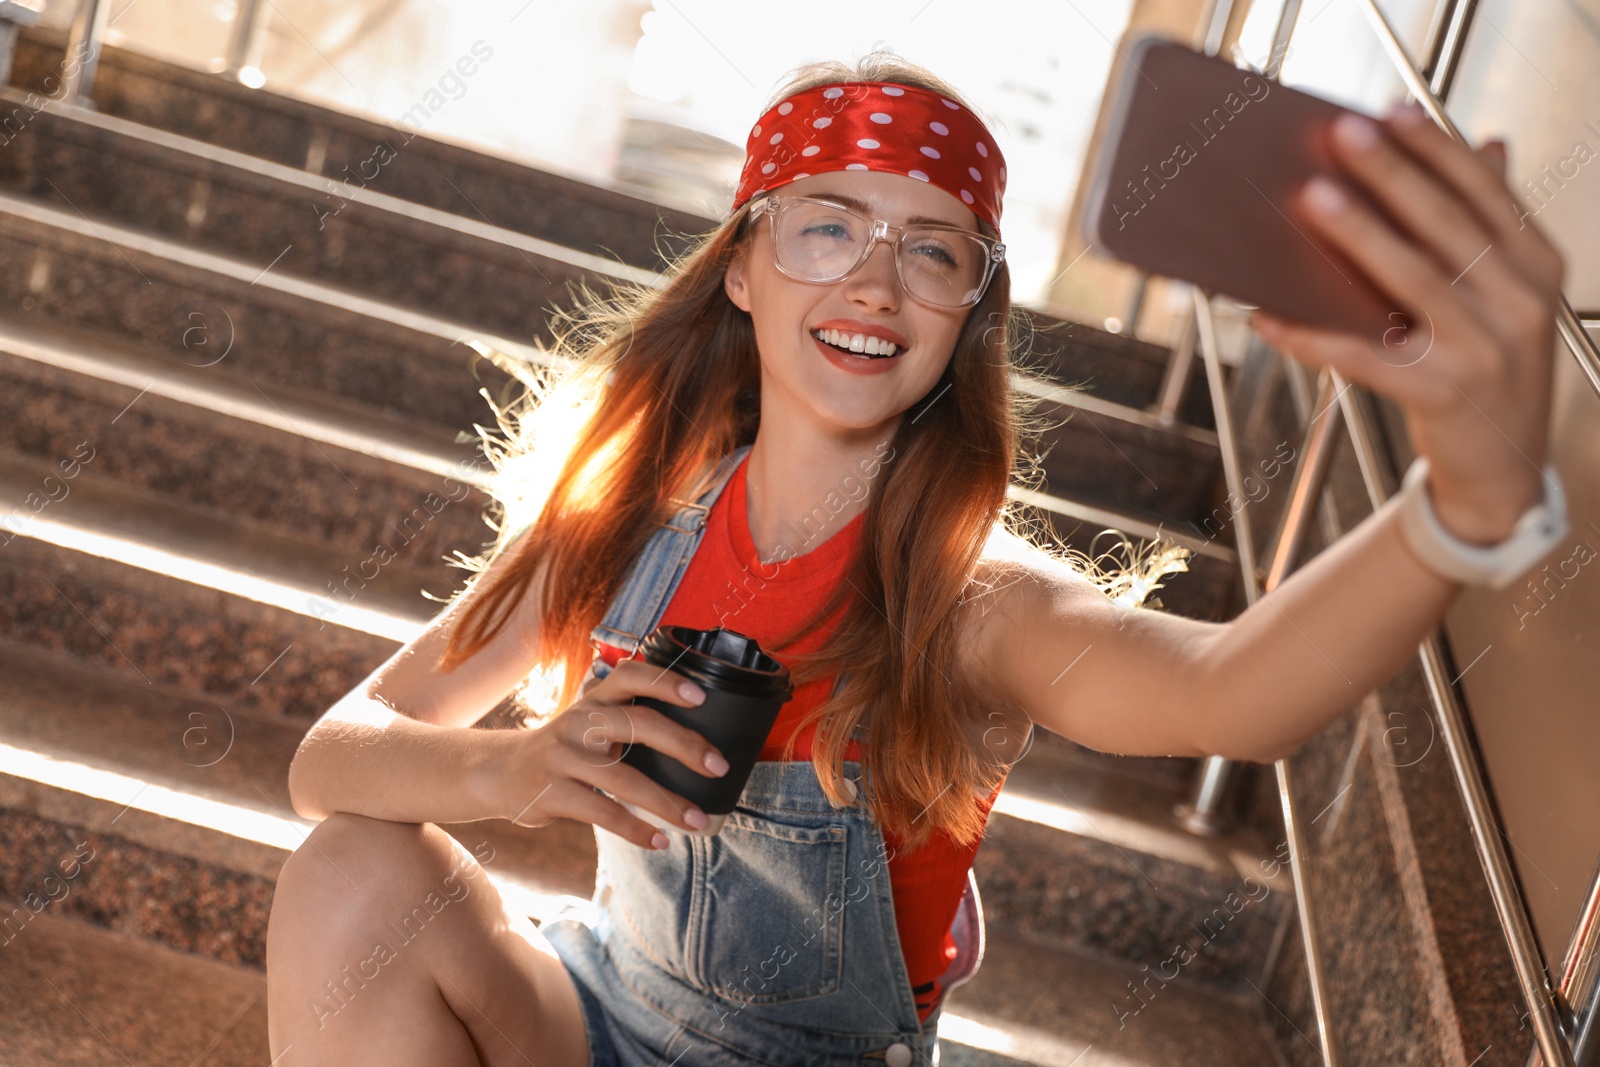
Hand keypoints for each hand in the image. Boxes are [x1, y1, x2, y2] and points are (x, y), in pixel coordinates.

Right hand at [486, 659, 730, 848]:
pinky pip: (602, 813)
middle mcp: (579, 721)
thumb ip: (628, 720)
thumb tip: (696, 745)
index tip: (701, 696)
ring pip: (624, 778)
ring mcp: (563, 757)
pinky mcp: (551, 793)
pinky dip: (636, 829)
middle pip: (638, 723)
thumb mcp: (589, 722)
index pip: (632, 676)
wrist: (499, 772)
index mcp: (594, 699)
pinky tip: (659, 840)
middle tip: (718, 766)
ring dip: (667, 802)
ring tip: (697, 821)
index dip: (667, 682)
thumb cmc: (564, 749)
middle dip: (684, 745)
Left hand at [1251, 102, 1565, 544]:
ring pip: (1412, 279)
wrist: (1504, 466)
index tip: (1392, 112)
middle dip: (1392, 175)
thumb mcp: (1508, 294)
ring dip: (1357, 236)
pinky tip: (1270, 315)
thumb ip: (1491, 225)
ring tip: (1312, 199)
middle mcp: (1518, 302)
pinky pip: (1363, 356)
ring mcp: (1483, 349)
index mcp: (1536, 266)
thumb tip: (1485, 143)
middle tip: (1342, 136)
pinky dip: (1312, 335)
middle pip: (1446, 225)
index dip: (1437, 149)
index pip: (1485, 193)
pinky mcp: (1441, 393)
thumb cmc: (1488, 367)